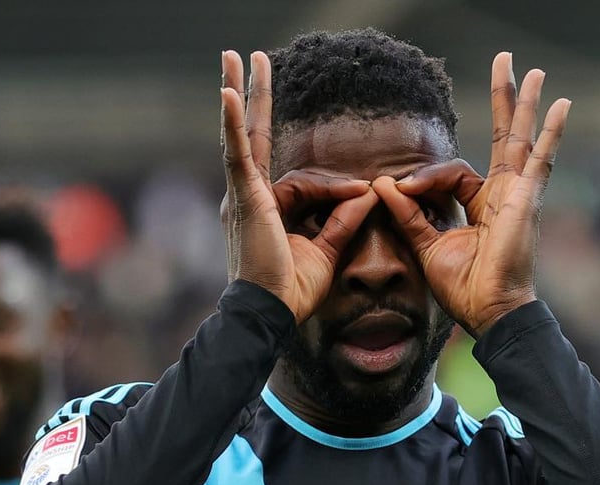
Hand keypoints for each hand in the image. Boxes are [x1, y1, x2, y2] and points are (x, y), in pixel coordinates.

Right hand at [220, 50, 377, 322]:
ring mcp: (242, 194)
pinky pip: (238, 153)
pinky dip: (234, 123)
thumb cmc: (292, 291)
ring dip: (241, 93)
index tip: (361, 196)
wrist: (271, 313)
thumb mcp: (327, 250)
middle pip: (252, 136)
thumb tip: (368, 193)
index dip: (335, 188)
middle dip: (253, 97)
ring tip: (235, 56)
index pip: (303, 182)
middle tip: (246, 57)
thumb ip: (344, 220)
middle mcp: (249, 197)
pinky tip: (231, 93)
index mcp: (266, 209)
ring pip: (242, 134)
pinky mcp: (243, 198)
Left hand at [372, 52, 569, 336]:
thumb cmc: (464, 286)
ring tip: (533, 70)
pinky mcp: (527, 199)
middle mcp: (505, 192)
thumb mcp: (427, 245)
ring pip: (521, 138)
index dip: (424, 177)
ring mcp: (519, 193)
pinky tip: (561, 104)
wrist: (489, 310)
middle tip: (506, 60)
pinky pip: (540, 160)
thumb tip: (384, 183)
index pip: (452, 172)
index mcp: (483, 203)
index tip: (399, 190)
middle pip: (503, 135)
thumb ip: (408, 213)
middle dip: (503, 99)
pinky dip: (550, 133)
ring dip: (525, 103)